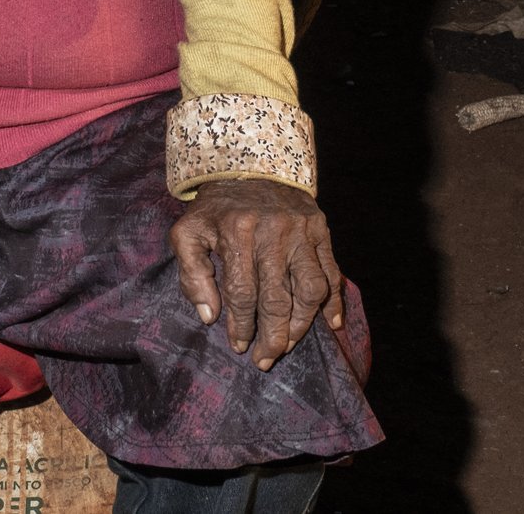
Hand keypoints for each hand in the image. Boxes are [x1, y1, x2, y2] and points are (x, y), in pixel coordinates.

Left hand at [168, 180, 344, 371]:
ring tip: (289, 343)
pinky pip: (332, 271)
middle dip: (272, 337)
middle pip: (277, 299)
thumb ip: (191, 274)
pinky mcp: (320, 229)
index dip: (241, 326)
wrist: (250, 163)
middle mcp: (272, 232)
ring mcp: (300, 231)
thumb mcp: (188, 232)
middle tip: (266, 360)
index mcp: (237, 233)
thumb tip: (209, 316)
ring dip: (302, 324)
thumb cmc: (215, 208)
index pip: (242, 294)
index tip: (239, 346)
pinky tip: (332, 324)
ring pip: (310, 289)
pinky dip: (335, 301)